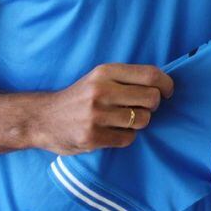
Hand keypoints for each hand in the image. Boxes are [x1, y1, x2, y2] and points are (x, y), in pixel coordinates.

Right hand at [34, 63, 173, 154]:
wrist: (42, 119)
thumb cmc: (80, 97)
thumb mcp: (99, 77)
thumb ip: (126, 78)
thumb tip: (163, 83)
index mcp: (105, 72)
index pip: (150, 74)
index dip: (166, 84)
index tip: (168, 91)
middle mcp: (101, 91)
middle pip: (151, 98)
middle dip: (154, 105)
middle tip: (144, 107)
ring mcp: (96, 115)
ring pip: (143, 119)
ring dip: (140, 122)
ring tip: (125, 119)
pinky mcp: (92, 137)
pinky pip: (128, 138)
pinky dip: (126, 136)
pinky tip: (113, 132)